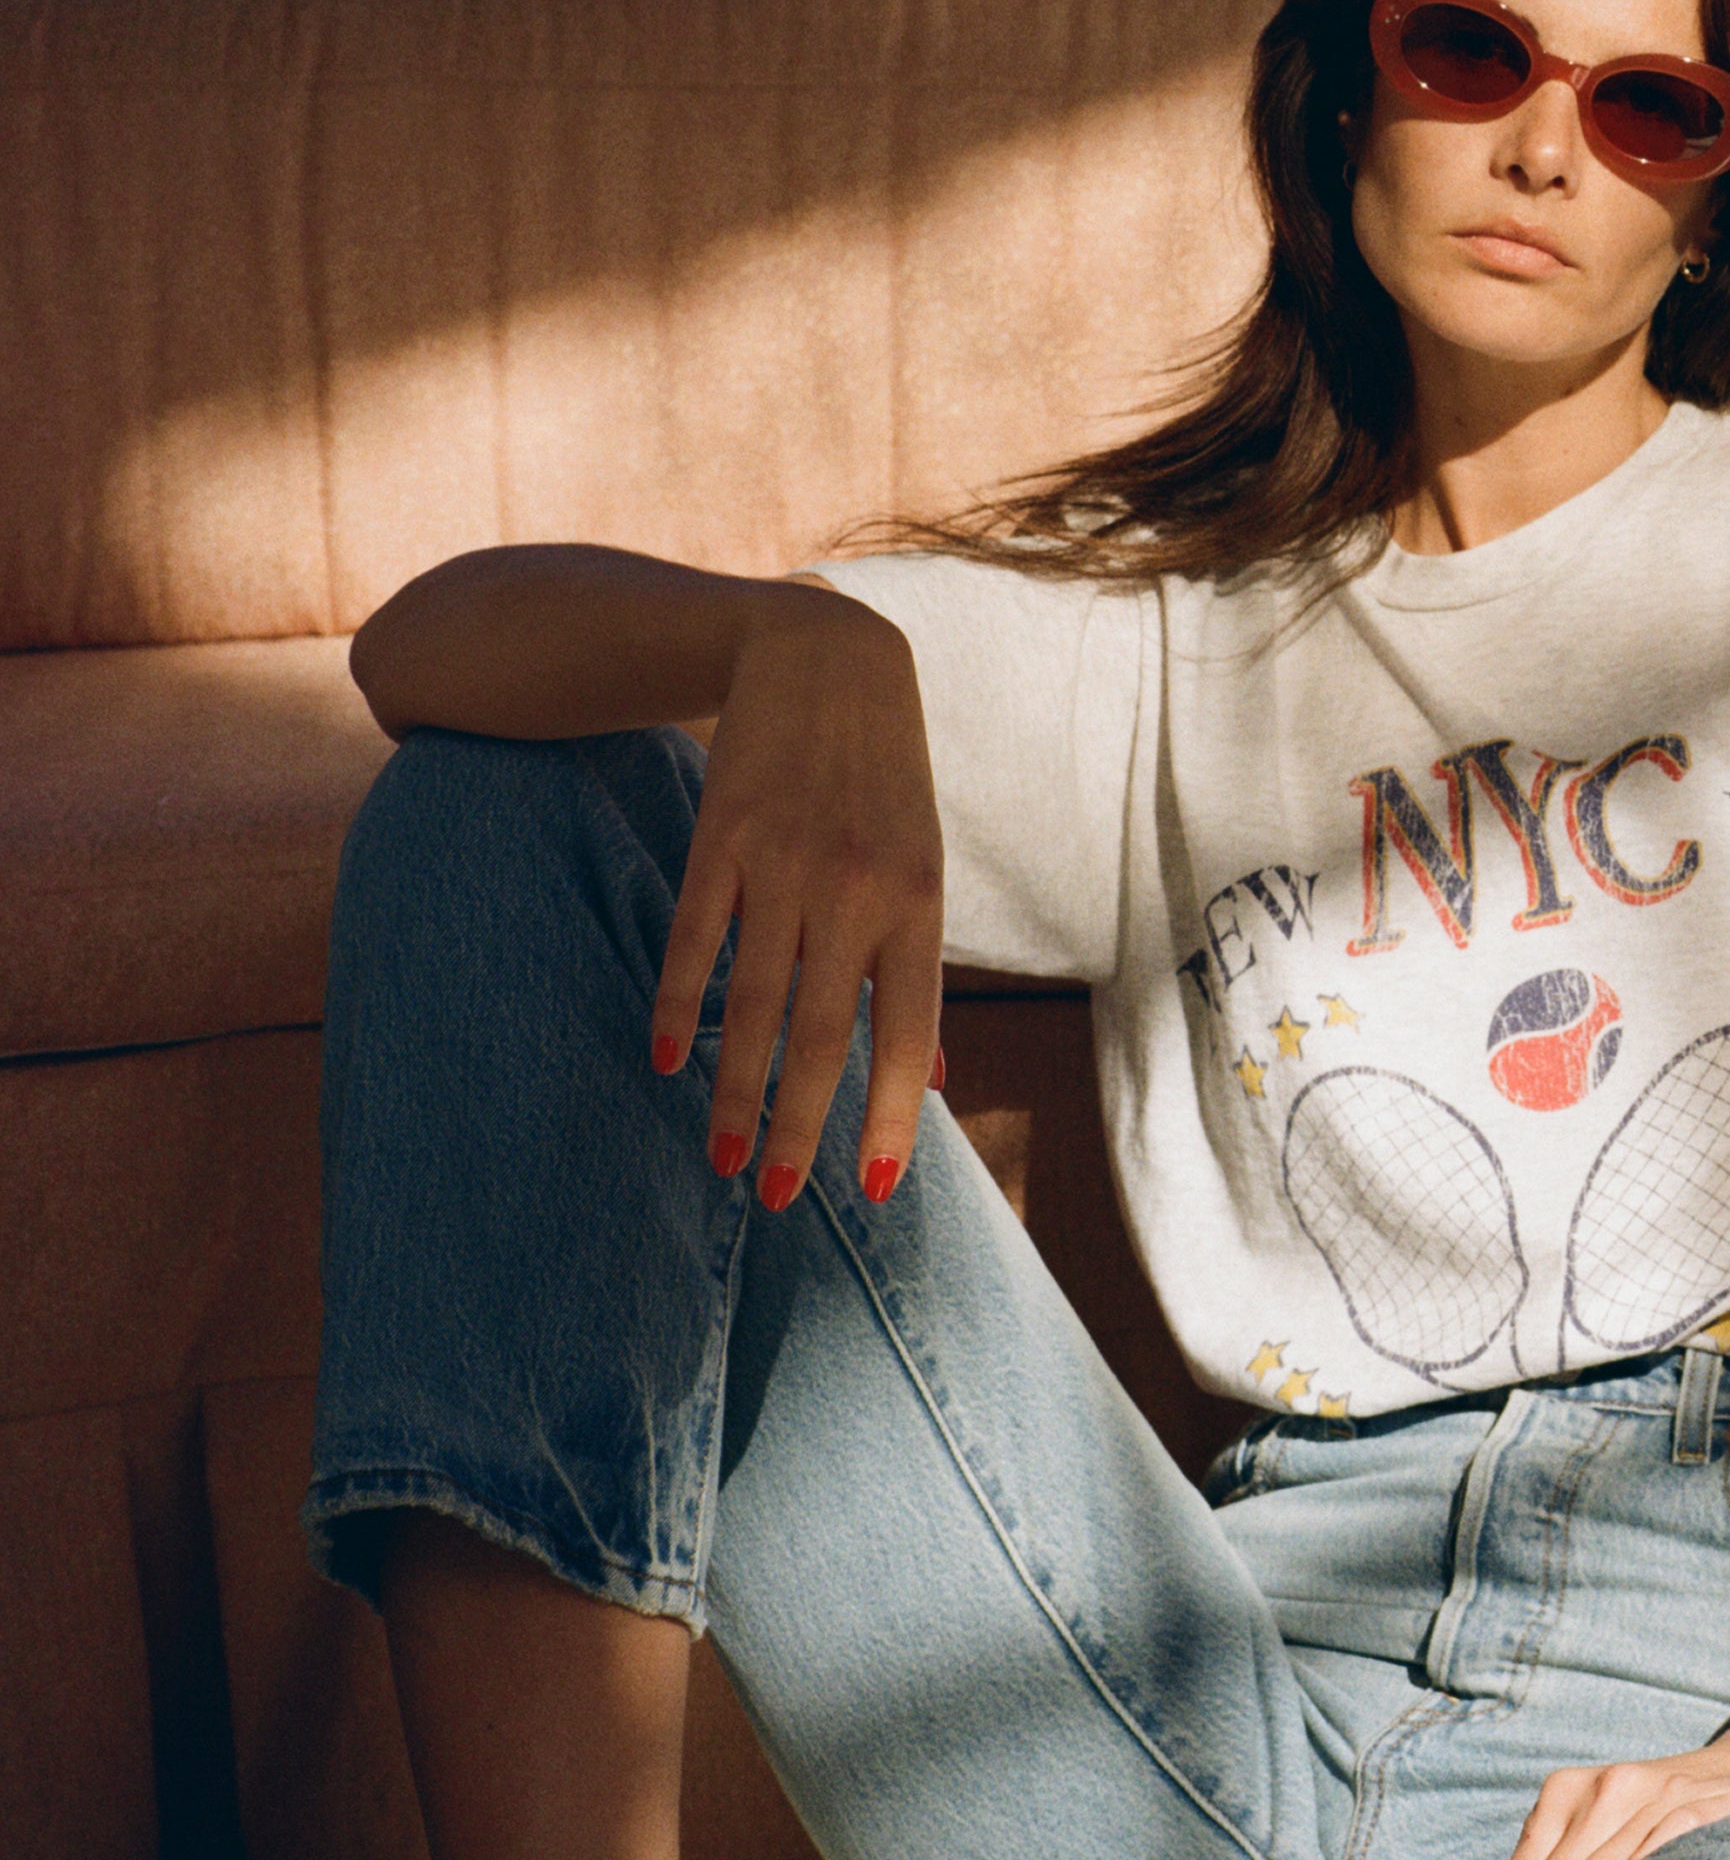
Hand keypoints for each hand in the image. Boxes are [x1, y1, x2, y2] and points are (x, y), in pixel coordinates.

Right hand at [649, 584, 943, 1213]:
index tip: (873, 1189)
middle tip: (772, 1201)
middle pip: (824, 1034)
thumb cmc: (885, 785)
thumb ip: (916, 974)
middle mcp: (857, 890)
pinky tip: (666, 1065)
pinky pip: (696, 940)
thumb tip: (932, 1083)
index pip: (908, 1030)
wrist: (827, 658)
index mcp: (920, 903)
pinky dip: (679, 1006)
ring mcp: (785, 865)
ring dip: (732, 1091)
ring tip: (716, 1159)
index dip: (890, 1112)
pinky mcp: (723, 839)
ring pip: (753, 1003)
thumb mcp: (924, 868)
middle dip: (797, 1126)